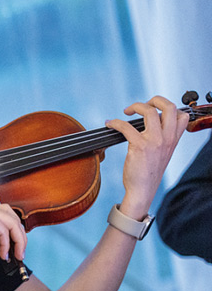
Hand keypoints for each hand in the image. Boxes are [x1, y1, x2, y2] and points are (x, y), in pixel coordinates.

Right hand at [0, 201, 26, 262]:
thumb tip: (8, 243)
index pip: (8, 217)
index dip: (16, 232)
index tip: (17, 248)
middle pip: (14, 218)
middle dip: (21, 237)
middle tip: (20, 253)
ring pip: (12, 223)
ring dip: (17, 241)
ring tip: (16, 255)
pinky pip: (4, 231)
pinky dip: (6, 244)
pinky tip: (3, 254)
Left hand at [106, 95, 188, 217]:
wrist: (142, 190)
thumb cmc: (148, 173)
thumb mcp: (162, 154)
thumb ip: (161, 139)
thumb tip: (149, 125)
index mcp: (173, 140)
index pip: (181, 115)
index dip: (169, 107)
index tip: (155, 109)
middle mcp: (167, 138)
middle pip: (168, 107)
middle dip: (154, 100)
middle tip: (141, 105)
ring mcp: (154, 141)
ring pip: (149, 112)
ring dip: (135, 106)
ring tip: (126, 111)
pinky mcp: (139, 146)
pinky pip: (126, 126)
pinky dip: (116, 122)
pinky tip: (110, 124)